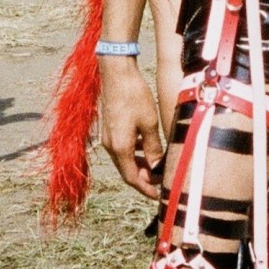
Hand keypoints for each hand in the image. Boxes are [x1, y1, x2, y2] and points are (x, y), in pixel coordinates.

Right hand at [100, 60, 163, 198]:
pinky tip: (146, 149)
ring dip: (139, 167)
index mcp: (120, 148)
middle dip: (143, 180)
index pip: (132, 178)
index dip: (145, 189)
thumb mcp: (149, 124)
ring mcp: (107, 137)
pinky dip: (134, 154)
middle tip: (160, 183)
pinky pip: (121, 149)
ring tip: (156, 168)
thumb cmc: (134, 96)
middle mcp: (110, 145)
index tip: (158, 195)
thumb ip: (153, 148)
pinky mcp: (109, 128)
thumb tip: (157, 168)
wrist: (116, 73)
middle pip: (126, 171)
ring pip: (124, 160)